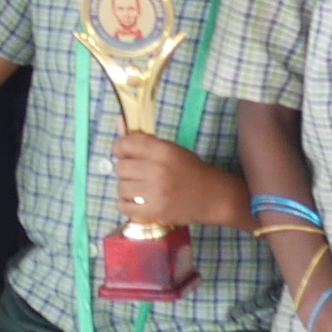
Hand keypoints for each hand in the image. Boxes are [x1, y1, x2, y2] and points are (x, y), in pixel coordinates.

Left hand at [109, 133, 248, 231]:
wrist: (213, 196)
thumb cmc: (191, 169)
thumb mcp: (171, 149)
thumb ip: (144, 139)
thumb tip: (118, 120)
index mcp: (162, 150)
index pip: (124, 145)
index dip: (120, 149)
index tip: (125, 154)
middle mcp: (157, 169)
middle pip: (120, 168)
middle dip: (125, 170)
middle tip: (136, 174)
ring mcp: (155, 192)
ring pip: (121, 188)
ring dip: (126, 188)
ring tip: (139, 189)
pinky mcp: (155, 211)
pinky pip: (124, 207)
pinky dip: (126, 205)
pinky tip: (136, 201)